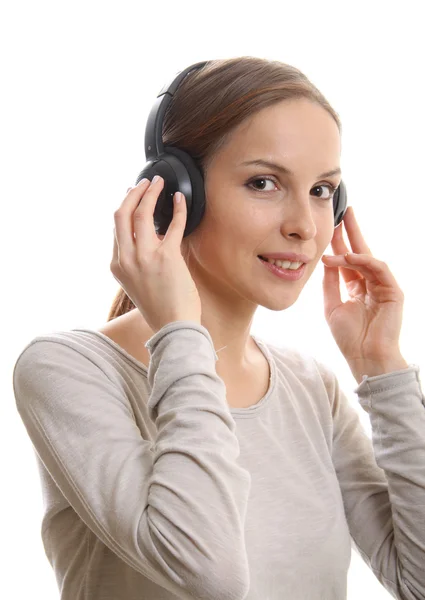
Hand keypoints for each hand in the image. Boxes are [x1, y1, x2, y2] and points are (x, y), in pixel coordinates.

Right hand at [110, 176, 201, 333]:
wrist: (174, 328)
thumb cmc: (161, 309)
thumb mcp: (136, 284)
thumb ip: (136, 261)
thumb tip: (148, 238)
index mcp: (117, 266)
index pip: (115, 229)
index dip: (124, 209)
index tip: (132, 198)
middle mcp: (127, 259)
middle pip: (121, 215)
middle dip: (132, 194)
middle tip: (144, 184)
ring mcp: (145, 257)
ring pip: (140, 213)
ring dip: (149, 193)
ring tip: (158, 184)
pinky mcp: (167, 256)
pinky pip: (172, 224)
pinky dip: (178, 208)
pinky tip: (180, 199)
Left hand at [321, 206, 404, 365]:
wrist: (366, 358)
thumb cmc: (349, 337)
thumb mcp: (332, 305)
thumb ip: (330, 282)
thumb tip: (325, 260)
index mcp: (355, 287)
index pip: (347, 260)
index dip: (338, 243)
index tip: (329, 226)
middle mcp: (370, 284)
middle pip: (360, 252)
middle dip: (351, 232)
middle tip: (344, 211)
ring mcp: (383, 286)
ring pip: (368, 258)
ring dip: (350, 247)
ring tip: (334, 238)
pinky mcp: (393, 291)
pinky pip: (378, 268)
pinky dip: (363, 260)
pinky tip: (348, 256)